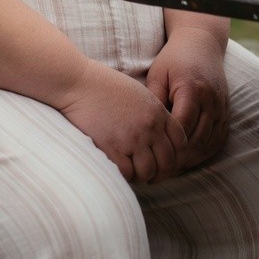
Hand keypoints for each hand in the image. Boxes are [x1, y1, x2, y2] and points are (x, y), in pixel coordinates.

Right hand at [56, 59, 186, 184]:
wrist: (77, 82)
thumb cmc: (103, 85)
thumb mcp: (137, 93)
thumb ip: (151, 113)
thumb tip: (156, 134)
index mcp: (157, 112)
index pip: (180, 142)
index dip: (175, 155)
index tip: (164, 160)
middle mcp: (150, 126)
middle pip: (168, 161)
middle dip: (160, 171)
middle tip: (148, 173)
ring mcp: (132, 138)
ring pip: (149, 171)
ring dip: (141, 175)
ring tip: (133, 172)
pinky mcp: (113, 147)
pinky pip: (127, 173)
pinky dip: (124, 175)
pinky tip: (118, 168)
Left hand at [146, 28, 228, 171]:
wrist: (202, 43)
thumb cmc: (174, 58)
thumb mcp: (157, 74)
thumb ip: (152, 100)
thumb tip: (143, 128)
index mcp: (191, 89)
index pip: (181, 127)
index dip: (167, 146)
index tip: (151, 158)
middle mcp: (211, 100)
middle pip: (196, 140)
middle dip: (178, 158)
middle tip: (159, 173)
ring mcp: (222, 106)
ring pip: (209, 143)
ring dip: (191, 159)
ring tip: (171, 170)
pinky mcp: (226, 111)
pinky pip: (218, 139)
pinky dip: (204, 152)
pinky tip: (188, 159)